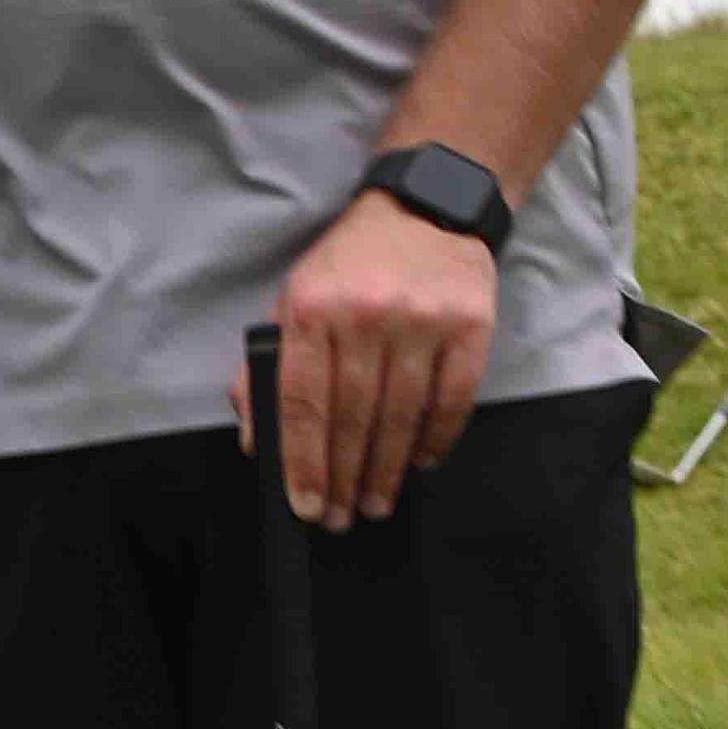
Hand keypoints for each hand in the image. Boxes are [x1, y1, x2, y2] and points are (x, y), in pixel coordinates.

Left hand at [232, 188, 499, 530]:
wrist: (424, 210)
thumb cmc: (348, 264)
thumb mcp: (293, 299)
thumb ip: (268, 368)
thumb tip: (257, 438)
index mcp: (310, 308)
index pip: (302, 399)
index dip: (302, 458)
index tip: (304, 504)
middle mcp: (364, 315)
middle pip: (351, 415)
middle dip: (343, 476)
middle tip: (340, 519)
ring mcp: (421, 321)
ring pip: (401, 415)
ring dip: (386, 469)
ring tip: (375, 504)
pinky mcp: (470, 327)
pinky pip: (453, 400)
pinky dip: (435, 439)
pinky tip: (420, 464)